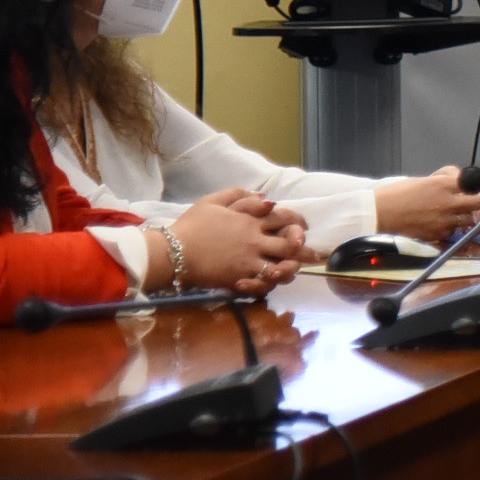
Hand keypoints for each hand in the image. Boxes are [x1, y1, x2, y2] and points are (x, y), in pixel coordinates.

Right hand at [166, 192, 306, 295]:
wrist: (172, 252)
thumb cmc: (190, 226)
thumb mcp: (211, 202)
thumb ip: (238, 195)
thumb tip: (264, 196)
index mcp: (250, 220)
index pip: (285, 218)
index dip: (298, 222)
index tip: (301, 228)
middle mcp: (255, 239)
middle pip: (292, 243)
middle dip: (303, 248)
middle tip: (308, 254)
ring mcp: (249, 260)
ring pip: (284, 267)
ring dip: (291, 269)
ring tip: (289, 270)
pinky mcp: (240, 278)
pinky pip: (264, 284)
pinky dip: (270, 285)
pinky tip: (268, 283)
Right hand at [371, 166, 479, 243]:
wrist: (377, 214)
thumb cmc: (395, 195)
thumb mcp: (421, 180)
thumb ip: (442, 180)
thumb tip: (456, 180)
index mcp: (442, 185)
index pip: (472, 184)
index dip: (471, 186)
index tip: (469, 189)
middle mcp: (447, 202)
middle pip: (478, 202)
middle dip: (475, 201)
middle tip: (468, 202)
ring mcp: (444, 220)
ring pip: (467, 219)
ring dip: (462, 216)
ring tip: (450, 214)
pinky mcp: (436, 234)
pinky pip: (451, 231)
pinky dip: (448, 228)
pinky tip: (437, 224)